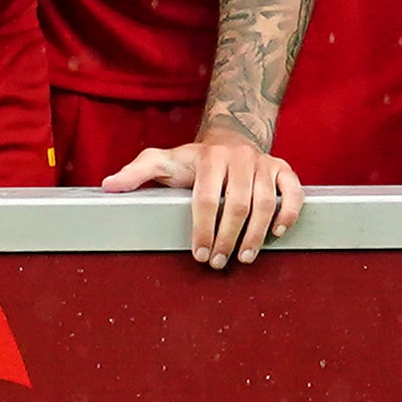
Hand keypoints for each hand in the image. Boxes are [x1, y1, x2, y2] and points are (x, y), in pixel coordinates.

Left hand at [110, 127, 304, 268]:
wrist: (230, 138)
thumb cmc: (193, 160)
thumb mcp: (162, 161)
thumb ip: (136, 172)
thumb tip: (108, 186)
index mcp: (209, 157)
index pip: (206, 199)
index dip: (202, 229)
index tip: (198, 254)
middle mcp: (239, 158)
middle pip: (237, 205)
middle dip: (227, 238)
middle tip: (218, 262)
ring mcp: (264, 163)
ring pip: (266, 203)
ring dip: (256, 235)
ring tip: (243, 258)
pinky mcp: (284, 170)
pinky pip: (293, 192)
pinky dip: (289, 213)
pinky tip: (277, 233)